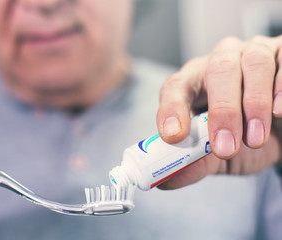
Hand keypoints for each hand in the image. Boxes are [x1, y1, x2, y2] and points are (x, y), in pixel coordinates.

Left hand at [156, 35, 281, 188]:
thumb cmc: (241, 136)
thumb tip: (165, 181)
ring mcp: (255, 52)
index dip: (172, 109)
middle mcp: (223, 60)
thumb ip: (194, 163)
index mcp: (194, 80)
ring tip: (255, 139)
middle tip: (224, 148)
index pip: (176, 86)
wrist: (280, 133)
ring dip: (254, 104)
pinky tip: (280, 112)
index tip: (174, 137)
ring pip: (254, 64)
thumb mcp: (216, 153)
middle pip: (218, 70)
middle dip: (222, 111)